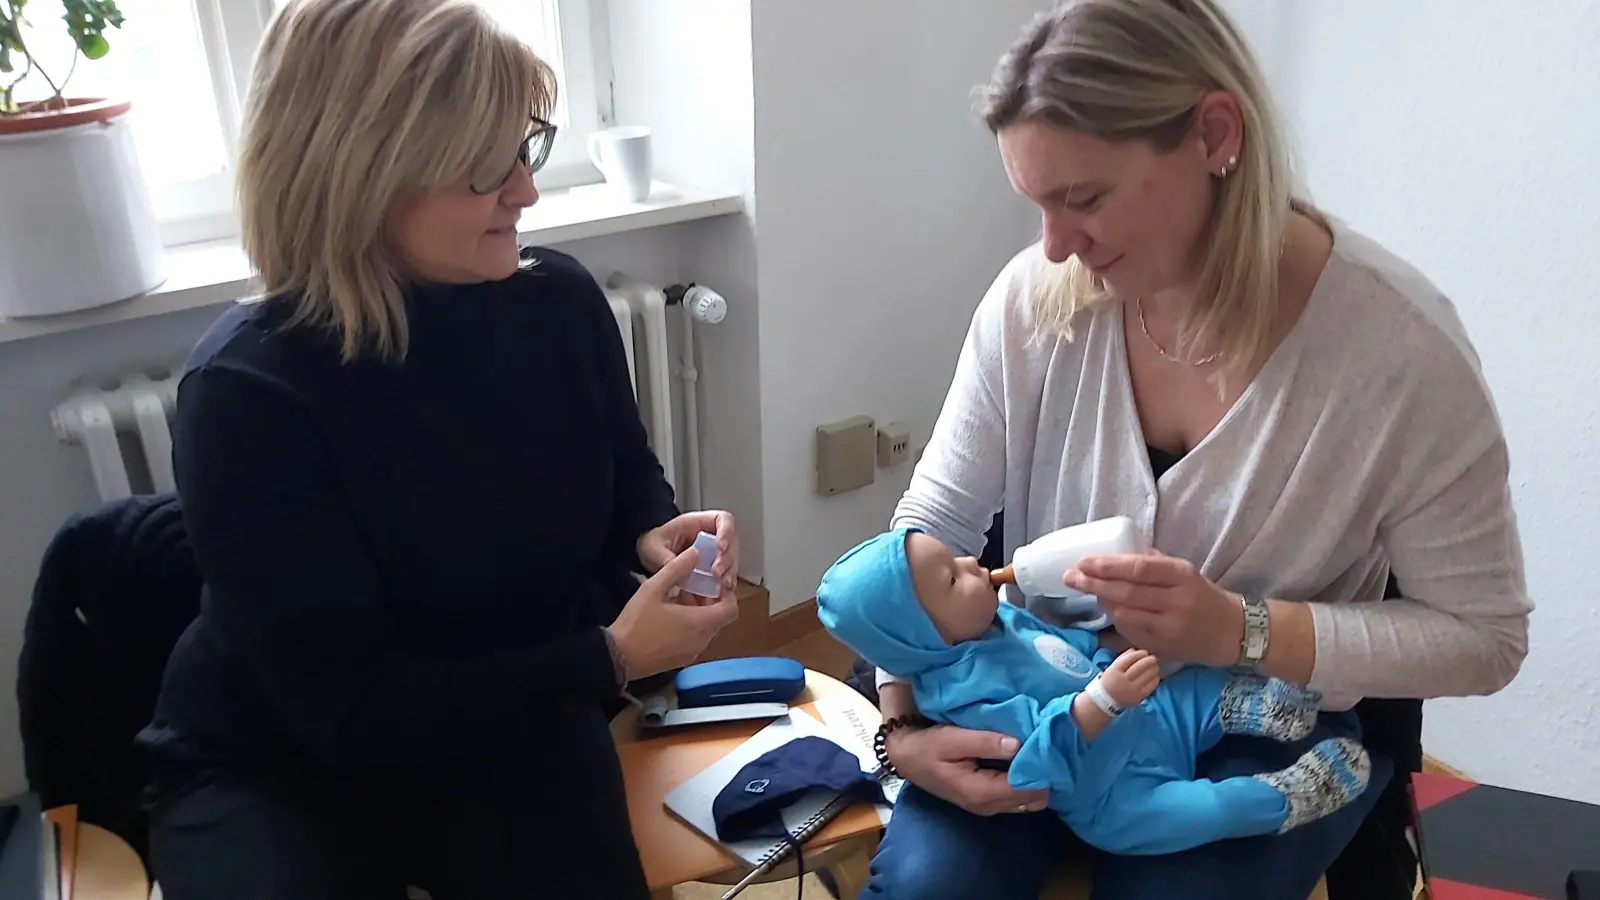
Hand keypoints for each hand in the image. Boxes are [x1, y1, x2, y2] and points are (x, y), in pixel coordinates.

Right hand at [607, 545, 738, 679]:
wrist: (618, 658)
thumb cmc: (636, 622)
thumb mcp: (653, 588)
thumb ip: (676, 568)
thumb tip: (695, 553)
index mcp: (700, 622)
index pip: (731, 609)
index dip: (726, 594)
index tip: (712, 583)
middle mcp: (702, 640)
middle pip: (719, 617)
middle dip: (709, 601)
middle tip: (691, 587)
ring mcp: (693, 652)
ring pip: (707, 628)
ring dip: (699, 613)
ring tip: (677, 599)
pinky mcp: (683, 660)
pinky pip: (696, 639)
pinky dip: (692, 626)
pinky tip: (670, 617)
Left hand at [636, 510, 739, 604]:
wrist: (648, 557)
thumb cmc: (653, 544)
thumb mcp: (653, 548)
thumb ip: (665, 558)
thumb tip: (678, 569)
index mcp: (697, 523)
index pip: (723, 519)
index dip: (727, 531)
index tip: (721, 547)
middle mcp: (710, 536)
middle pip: (731, 542)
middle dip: (727, 559)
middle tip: (717, 573)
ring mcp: (713, 552)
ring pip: (731, 559)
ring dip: (729, 572)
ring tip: (722, 585)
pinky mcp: (712, 568)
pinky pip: (725, 573)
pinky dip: (724, 582)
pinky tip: (720, 592)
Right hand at [886, 724, 1048, 815]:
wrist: (906, 757)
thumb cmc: (927, 746)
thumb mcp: (951, 738)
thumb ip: (985, 742)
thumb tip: (1018, 744)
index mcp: (980, 792)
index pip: (1026, 788)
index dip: (1041, 768)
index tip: (1047, 745)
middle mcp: (988, 806)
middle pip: (1034, 799)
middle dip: (1043, 775)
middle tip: (1044, 748)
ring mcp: (988, 807)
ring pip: (1029, 801)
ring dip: (1035, 779)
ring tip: (1035, 752)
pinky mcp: (987, 802)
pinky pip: (1018, 798)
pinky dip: (1025, 782)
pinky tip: (1022, 761)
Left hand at [1065, 551, 1241, 667]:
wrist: (1233, 632)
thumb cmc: (1204, 597)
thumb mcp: (1186, 572)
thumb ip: (1154, 563)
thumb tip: (1117, 553)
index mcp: (1182, 575)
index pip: (1138, 568)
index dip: (1107, 566)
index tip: (1084, 562)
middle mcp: (1176, 601)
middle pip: (1126, 591)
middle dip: (1093, 584)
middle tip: (1070, 577)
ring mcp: (1170, 627)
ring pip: (1125, 613)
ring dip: (1102, 602)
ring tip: (1088, 591)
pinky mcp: (1164, 647)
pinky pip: (1130, 632)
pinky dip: (1115, 620)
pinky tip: (1108, 611)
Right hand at [1101, 649, 1160, 705]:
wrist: (1106, 700)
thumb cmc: (1110, 680)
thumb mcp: (1112, 667)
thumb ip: (1123, 657)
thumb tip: (1136, 650)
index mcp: (1115, 671)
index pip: (1129, 659)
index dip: (1139, 654)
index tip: (1144, 652)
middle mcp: (1123, 680)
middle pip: (1140, 667)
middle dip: (1149, 660)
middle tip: (1153, 658)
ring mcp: (1132, 689)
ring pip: (1147, 676)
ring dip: (1153, 668)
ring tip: (1155, 666)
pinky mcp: (1139, 697)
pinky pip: (1151, 686)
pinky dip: (1155, 679)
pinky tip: (1155, 675)